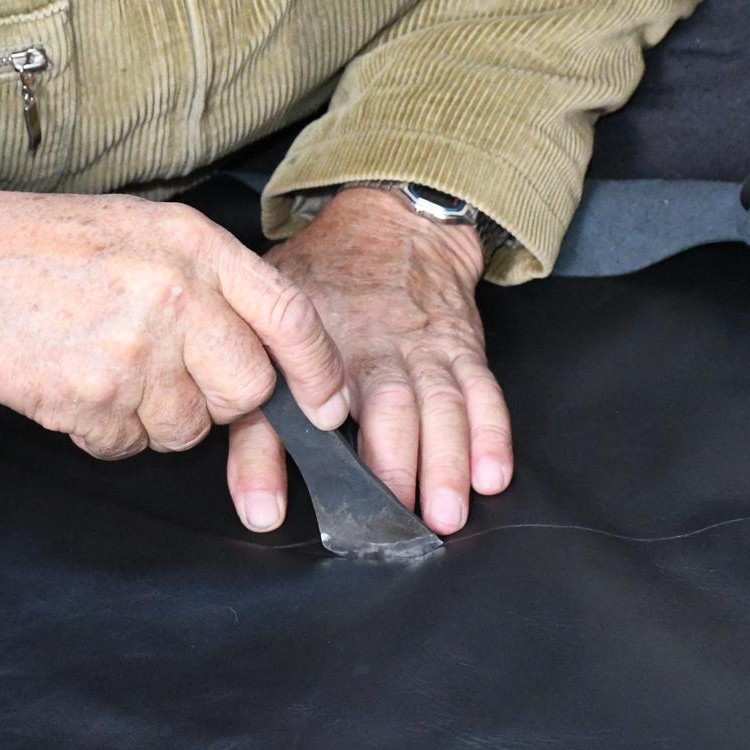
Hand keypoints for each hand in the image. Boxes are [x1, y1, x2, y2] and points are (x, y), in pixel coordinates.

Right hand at [0, 189, 349, 456]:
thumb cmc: (62, 248)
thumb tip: (280, 352)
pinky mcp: (91, 398)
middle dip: (221, 398)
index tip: (329, 407)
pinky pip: (129, 445)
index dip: (320, 371)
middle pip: (247, 390)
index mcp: (198, 249)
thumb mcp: (156, 234)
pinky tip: (83, 381)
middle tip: (175, 370)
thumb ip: (221, 284)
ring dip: (159, 415)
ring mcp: (133, 351)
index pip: (291, 318)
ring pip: (188, 429)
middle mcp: (175, 297)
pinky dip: (110, 429)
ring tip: (116, 365)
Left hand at [227, 187, 512, 534]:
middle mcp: (373, 351)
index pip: (288, 410)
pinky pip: (483, 393)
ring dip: (445, 461)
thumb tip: (260, 512)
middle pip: (387, 409)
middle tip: (396, 520)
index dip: (279, 459)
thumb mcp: (269, 343)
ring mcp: (424, 351)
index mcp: (315, 350)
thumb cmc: (322, 293)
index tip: (275, 510)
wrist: (393, 229)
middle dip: (394, 466)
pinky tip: (491, 476)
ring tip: (445, 514)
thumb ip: (258, 430)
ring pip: (440, 406)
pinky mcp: (463, 351)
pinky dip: (491, 434)